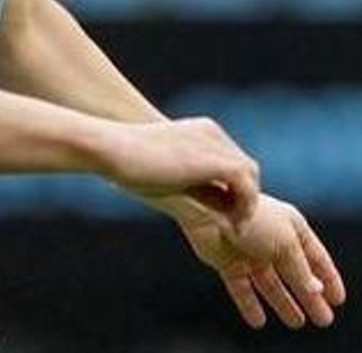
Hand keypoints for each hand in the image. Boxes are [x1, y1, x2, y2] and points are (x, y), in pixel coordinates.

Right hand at [99, 118, 259, 227]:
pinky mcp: (214, 160)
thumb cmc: (128, 163)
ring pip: (250, 176)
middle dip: (244, 198)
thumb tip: (211, 211)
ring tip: (235, 230)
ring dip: (247, 205)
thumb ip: (194, 184)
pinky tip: (231, 228)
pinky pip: (246, 186)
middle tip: (234, 226)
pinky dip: (244, 209)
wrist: (111, 149)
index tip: (225, 217)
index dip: (233, 191)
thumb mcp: (169, 172)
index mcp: (201, 130)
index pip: (232, 161)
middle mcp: (211, 132)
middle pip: (246, 168)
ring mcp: (214, 143)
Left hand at [178, 194, 345, 329]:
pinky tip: (258, 321)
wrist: (207, 207)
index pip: (315, 256)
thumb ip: (301, 270)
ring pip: (270, 283)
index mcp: (290, 226)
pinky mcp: (227, 261)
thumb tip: (315, 290)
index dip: (328, 277)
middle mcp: (270, 239)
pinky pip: (241, 288)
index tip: (339, 300)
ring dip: (283, 303)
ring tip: (298, 322)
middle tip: (324, 319)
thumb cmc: (252, 217)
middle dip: (309, 296)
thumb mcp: (287, 244)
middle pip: (295, 273)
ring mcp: (248, 251)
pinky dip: (249, 304)